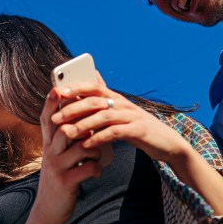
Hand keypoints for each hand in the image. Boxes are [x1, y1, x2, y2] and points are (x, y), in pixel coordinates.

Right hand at [34, 88, 103, 223]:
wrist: (48, 211)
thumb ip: (64, 140)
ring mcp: (57, 167)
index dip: (51, 103)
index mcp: (48, 145)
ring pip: (81, 146)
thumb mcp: (57, 157)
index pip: (48, 119)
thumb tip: (80, 121)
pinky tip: (96, 172)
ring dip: (95, 147)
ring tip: (98, 154)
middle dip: (84, 121)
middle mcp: (50, 153)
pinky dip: (97, 168)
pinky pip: (88, 168)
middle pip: (65, 127)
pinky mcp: (66, 182)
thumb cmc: (59, 179)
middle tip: (98, 117)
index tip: (57, 87)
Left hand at [50, 72, 189, 162]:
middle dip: (73, 109)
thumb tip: (91, 78)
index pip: (94, 86)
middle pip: (95, 101)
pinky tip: (87, 144)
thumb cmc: (137, 128)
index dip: (76, 87)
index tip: (57, 92)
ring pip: (103, 116)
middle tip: (55, 119)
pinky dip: (99, 138)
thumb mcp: (120, 112)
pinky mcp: (138, 131)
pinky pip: (115, 133)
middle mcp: (123, 104)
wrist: (166, 142)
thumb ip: (104, 99)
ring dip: (83, 125)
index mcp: (116, 98)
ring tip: (67, 133)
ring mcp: (131, 116)